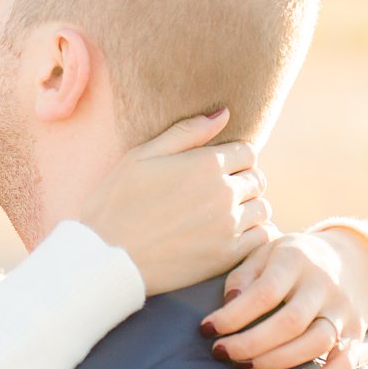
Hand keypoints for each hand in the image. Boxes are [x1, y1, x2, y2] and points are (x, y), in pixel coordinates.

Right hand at [80, 109, 271, 296]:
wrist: (105, 255)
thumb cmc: (116, 202)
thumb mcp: (141, 156)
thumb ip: (186, 132)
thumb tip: (224, 113)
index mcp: (205, 164)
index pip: (247, 151)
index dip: (233, 158)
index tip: (215, 169)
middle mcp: (224, 192)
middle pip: (257, 179)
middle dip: (241, 181)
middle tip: (215, 194)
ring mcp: (228, 225)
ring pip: (262, 208)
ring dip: (247, 208)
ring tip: (221, 215)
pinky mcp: (227, 254)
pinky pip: (262, 238)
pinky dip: (252, 234)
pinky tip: (229, 235)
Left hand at [199, 229, 367, 368]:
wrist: (353, 257)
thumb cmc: (292, 259)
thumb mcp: (264, 253)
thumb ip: (243, 277)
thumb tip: (227, 306)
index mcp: (296, 260)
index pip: (264, 292)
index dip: (233, 315)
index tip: (206, 329)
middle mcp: (324, 286)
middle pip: (290, 322)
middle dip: (250, 343)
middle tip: (221, 353)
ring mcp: (343, 312)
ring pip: (315, 344)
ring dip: (276, 362)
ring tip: (242, 367)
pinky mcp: (357, 335)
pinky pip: (342, 365)